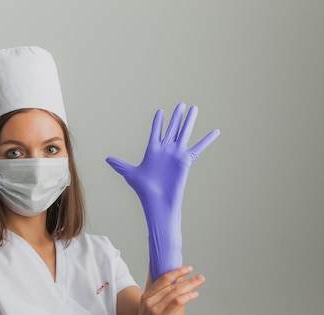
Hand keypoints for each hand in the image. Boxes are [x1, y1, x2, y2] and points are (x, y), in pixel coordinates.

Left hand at [106, 103, 219, 279]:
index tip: (160, 111)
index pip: (156, 131)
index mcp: (152, 150)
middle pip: (172, 128)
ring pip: (184, 133)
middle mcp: (166, 150)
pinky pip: (199, 147)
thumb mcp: (130, 174)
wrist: (157, 201)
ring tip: (194, 108)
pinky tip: (216, 131)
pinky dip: (208, 139)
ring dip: (189, 120)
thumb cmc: (144, 190)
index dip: (158, 121)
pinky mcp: (186, 160)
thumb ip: (120, 165)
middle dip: (176, 116)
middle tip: (181, 104)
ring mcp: (176, 154)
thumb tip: (107, 159)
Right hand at [129, 266, 204, 314]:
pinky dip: (187, 296)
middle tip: (200, 276)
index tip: (187, 269)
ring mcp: (155, 309)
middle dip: (187, 278)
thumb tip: (174, 297)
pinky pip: (176, 303)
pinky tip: (195, 294)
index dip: (176, 272)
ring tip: (200, 281)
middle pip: (171, 284)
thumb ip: (159, 303)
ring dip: (190, 284)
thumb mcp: (150, 313)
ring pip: (175, 291)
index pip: (162, 279)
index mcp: (146, 297)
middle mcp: (149, 300)